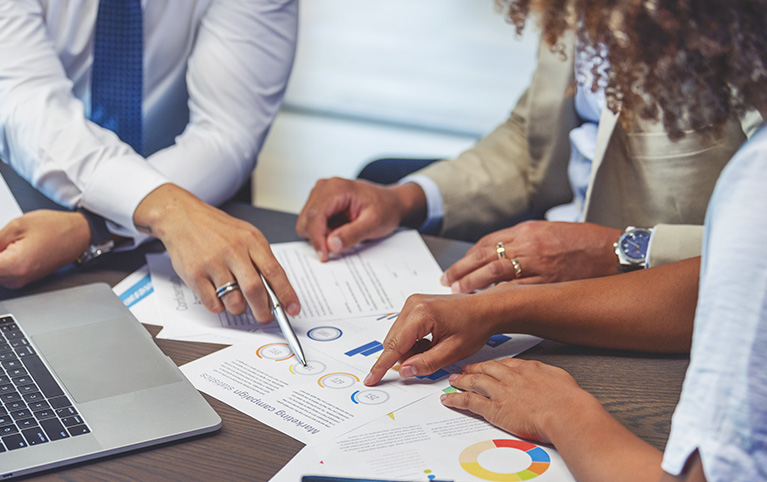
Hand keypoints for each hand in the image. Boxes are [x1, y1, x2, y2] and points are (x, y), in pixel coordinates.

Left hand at [0, 210, 89, 288]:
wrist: (79, 235)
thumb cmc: (55, 228)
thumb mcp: (16, 226)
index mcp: (15, 266)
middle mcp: (17, 279)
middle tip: (3, 239)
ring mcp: (21, 281)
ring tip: (8, 241)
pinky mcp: (23, 278)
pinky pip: (3, 272)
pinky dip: (2, 260)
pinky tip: (8, 246)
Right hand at [133, 184, 299, 320]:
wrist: (181, 217)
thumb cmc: (217, 228)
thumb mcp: (246, 235)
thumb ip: (260, 260)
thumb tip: (276, 291)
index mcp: (251, 240)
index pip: (275, 272)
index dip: (286, 294)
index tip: (293, 309)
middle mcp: (233, 251)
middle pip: (255, 289)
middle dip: (264, 311)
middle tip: (265, 318)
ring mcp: (212, 263)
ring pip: (233, 301)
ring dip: (239, 308)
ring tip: (237, 301)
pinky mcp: (194, 274)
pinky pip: (213, 303)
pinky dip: (219, 306)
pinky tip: (218, 295)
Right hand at [296, 177, 426, 261]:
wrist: (390, 202)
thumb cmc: (385, 209)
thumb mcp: (374, 224)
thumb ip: (352, 234)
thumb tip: (331, 245)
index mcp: (336, 188)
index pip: (315, 216)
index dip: (317, 239)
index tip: (324, 256)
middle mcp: (324, 187)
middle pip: (307, 220)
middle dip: (319, 237)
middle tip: (340, 244)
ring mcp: (320, 194)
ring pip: (306, 222)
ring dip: (320, 235)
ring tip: (343, 233)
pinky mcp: (319, 202)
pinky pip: (311, 223)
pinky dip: (322, 232)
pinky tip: (339, 230)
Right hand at [364, 288, 505, 385]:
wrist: (486, 308)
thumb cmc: (474, 326)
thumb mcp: (453, 351)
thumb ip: (427, 363)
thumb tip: (405, 371)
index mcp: (421, 314)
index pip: (394, 346)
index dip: (381, 366)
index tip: (370, 379)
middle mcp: (412, 304)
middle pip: (393, 341)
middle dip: (405, 357)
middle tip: (427, 362)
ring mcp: (412, 302)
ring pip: (397, 336)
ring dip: (410, 349)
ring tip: (435, 348)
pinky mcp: (415, 304)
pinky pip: (404, 329)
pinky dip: (413, 341)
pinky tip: (432, 342)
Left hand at [441, 358, 592, 443]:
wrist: (566, 413)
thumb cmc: (569, 400)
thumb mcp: (560, 378)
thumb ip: (548, 376)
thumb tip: (548, 378)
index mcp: (527, 368)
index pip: (504, 364)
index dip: (492, 365)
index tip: (487, 365)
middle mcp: (510, 377)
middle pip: (486, 369)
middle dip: (473, 369)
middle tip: (464, 369)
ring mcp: (501, 392)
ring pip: (474, 382)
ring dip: (461, 381)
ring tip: (453, 381)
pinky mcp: (494, 409)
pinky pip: (470, 402)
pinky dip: (457, 399)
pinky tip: (449, 399)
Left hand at [442, 221, 622, 291]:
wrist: (613, 251)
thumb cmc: (584, 241)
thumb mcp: (549, 230)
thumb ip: (524, 240)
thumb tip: (499, 252)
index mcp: (527, 229)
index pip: (487, 242)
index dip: (468, 257)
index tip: (456, 267)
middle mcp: (529, 244)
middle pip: (485, 256)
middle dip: (462, 270)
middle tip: (447, 280)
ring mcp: (538, 263)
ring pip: (495, 272)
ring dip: (473, 283)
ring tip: (459, 291)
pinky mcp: (548, 281)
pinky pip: (516, 289)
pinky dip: (498, 295)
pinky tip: (485, 302)